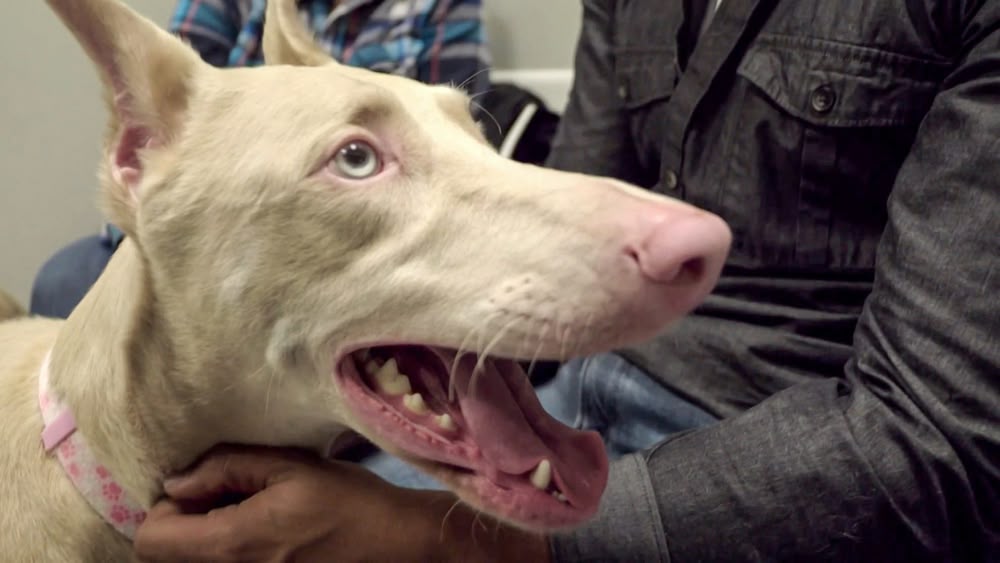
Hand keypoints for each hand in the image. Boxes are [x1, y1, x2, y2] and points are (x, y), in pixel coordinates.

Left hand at [134, 444, 550, 561]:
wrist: (394, 543)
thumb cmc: (348, 501)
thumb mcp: (289, 466)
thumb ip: (227, 468)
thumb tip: (178, 481)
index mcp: (233, 543)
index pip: (151, 538)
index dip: (165, 507)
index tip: (201, 486)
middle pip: (166, 555)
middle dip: (183, 521)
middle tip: (224, 494)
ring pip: (194, 562)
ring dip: (205, 536)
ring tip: (246, 509)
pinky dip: (229, 546)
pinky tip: (263, 529)